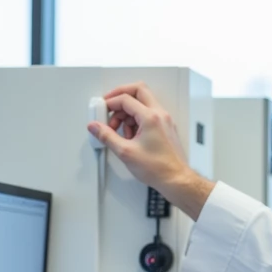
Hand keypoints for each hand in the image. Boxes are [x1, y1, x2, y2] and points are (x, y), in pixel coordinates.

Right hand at [87, 82, 214, 219]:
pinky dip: (136, 120)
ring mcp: (164, 120)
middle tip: (110, 107)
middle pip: (138, 91)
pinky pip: (148, 115)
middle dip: (121, 97)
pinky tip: (130, 136)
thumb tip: (95, 127)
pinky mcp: (165, 127)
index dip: (110, 102)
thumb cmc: (158, 169)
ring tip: (119, 131)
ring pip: (143, 103)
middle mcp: (160, 114)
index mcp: (151, 117)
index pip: (126, 99)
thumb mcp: (125, 152)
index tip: (102, 110)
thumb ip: (107, 136)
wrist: (176, 180)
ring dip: (127, 112)